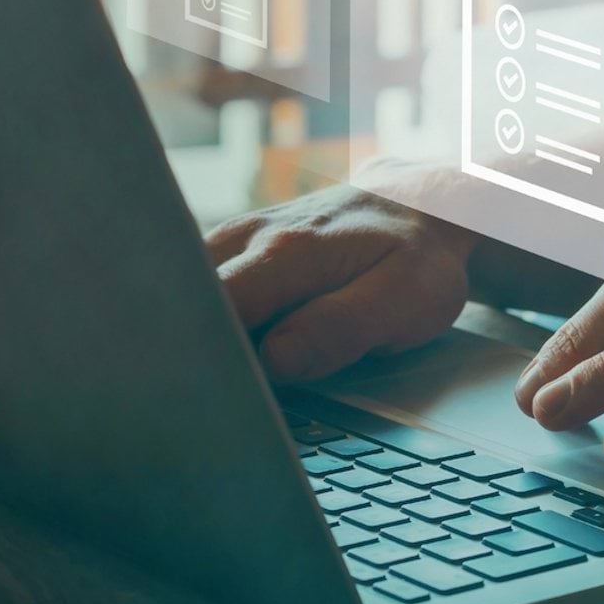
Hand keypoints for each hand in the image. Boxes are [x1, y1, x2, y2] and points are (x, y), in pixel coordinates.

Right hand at [207, 166, 477, 381]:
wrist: (418, 208)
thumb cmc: (414, 258)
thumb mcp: (404, 301)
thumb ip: (339, 328)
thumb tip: (275, 359)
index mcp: (287, 253)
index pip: (215, 308)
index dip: (208, 353)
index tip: (214, 391)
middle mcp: (249, 238)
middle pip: (186, 302)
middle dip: (191, 348)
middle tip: (208, 394)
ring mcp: (236, 240)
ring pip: (186, 294)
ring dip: (197, 334)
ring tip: (218, 371)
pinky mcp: (233, 250)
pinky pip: (199, 288)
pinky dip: (205, 319)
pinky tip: (227, 345)